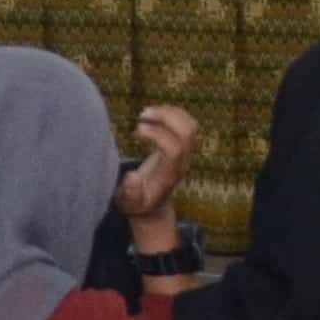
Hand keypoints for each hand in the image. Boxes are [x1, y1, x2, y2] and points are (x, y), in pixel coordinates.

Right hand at [117, 105, 199, 224]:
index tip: (136, 131)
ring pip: (190, 125)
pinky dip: (172, 113)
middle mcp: (182, 162)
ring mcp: (186, 153)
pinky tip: (154, 116)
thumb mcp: (129, 203)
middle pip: (188, 132)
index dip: (157, 135)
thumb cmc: (139, 203)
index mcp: (169, 174)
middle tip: (143, 115)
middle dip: (166, 117)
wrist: (153, 206)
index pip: (174, 148)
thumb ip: (130, 193)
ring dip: (169, 112)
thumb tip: (132, 177)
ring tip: (146, 113)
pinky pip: (187, 123)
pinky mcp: (184, 146)